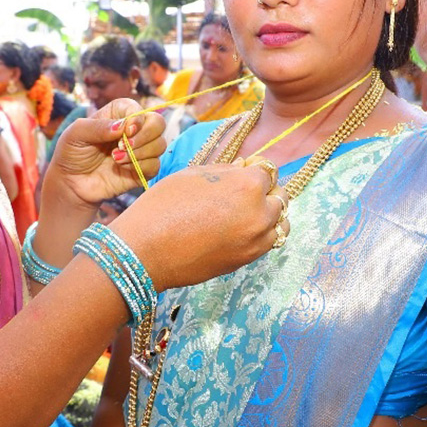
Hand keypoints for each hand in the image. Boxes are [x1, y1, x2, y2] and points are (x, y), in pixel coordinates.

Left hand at [50, 99, 166, 205]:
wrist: (71, 183)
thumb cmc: (72, 153)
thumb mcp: (76, 134)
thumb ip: (97, 127)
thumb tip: (122, 126)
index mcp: (118, 114)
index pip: (139, 109)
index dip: (138, 119)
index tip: (126, 131)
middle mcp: (133, 130)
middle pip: (158, 123)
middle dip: (145, 135)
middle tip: (123, 146)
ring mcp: (140, 150)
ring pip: (160, 145)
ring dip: (140, 152)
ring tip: (115, 159)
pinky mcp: (142, 170)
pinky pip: (155, 165)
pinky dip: (140, 166)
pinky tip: (122, 168)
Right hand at [112, 162, 286, 290]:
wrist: (146, 251)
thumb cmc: (163, 207)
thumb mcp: (193, 175)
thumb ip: (226, 170)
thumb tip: (244, 166)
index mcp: (247, 184)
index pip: (268, 170)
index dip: (254, 168)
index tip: (242, 170)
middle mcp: (259, 212)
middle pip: (280, 195)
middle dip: (265, 190)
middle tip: (241, 193)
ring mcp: (256, 239)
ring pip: (280, 222)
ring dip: (269, 214)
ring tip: (246, 213)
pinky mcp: (247, 259)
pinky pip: (269, 242)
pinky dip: (262, 234)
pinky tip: (241, 230)